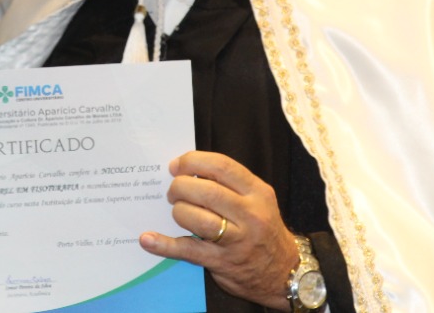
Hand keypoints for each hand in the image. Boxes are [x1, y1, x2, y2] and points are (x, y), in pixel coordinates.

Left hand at [138, 151, 297, 308]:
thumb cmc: (264, 229)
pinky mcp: (222, 262)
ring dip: (178, 211)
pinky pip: (188, 250)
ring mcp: (237, 240)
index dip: (193, 161)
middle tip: (173, 191)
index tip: (176, 165)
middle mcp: (250, 214)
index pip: (222, 166)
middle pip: (206, 191)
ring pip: (197, 218)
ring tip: (176, 210)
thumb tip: (188, 170)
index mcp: (257, 192)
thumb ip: (230, 184)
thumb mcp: (258, 200)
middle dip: (180, 187)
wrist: (284, 271)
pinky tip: (148, 239)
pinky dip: (164, 244)